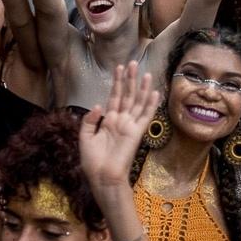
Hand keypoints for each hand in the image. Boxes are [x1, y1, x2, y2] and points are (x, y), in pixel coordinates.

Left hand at [79, 61, 157, 191]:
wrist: (102, 177)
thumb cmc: (92, 161)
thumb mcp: (85, 137)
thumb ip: (89, 120)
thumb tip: (98, 105)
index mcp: (107, 121)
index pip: (114, 97)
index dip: (116, 83)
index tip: (119, 67)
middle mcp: (120, 121)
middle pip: (127, 96)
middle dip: (129, 79)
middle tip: (133, 63)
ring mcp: (129, 126)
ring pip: (137, 102)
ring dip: (142, 87)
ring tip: (145, 72)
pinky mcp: (136, 132)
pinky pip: (145, 116)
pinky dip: (151, 104)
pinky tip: (155, 92)